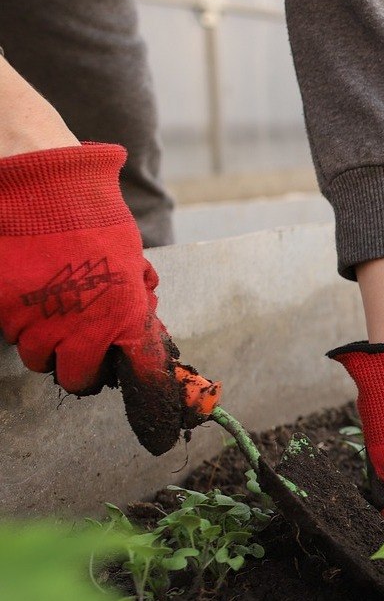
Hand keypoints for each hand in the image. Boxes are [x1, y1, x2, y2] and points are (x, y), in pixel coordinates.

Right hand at [0, 143, 181, 454]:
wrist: (39, 181)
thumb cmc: (92, 216)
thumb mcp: (130, 260)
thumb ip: (135, 303)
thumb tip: (142, 334)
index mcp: (123, 312)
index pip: (139, 373)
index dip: (146, 396)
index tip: (152, 419)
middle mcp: (81, 324)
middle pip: (76, 378)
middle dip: (81, 368)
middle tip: (82, 348)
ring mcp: (36, 318)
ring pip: (38, 359)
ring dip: (47, 345)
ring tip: (53, 312)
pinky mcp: (2, 307)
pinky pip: (11, 333)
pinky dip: (19, 325)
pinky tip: (30, 298)